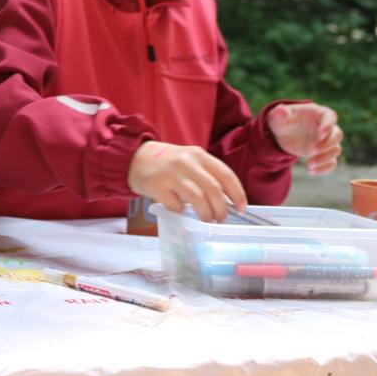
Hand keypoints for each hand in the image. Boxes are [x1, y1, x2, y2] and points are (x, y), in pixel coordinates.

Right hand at [127, 141, 245, 222]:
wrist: (134, 157)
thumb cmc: (167, 163)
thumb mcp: (188, 160)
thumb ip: (206, 174)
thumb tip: (227, 201)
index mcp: (198, 155)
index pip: (225, 174)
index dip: (237, 193)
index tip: (242, 208)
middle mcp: (186, 162)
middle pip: (213, 189)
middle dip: (222, 209)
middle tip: (222, 219)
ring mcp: (171, 174)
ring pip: (197, 198)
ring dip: (206, 213)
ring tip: (207, 220)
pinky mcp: (156, 186)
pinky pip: (175, 205)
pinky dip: (181, 211)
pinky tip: (179, 209)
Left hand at [267, 102, 342, 174]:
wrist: (282, 134)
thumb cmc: (282, 121)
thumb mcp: (277, 117)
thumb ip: (279, 113)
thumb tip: (280, 110)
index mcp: (318, 114)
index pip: (331, 116)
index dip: (328, 125)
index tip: (320, 135)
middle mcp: (326, 127)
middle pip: (337, 135)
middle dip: (326, 145)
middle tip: (310, 151)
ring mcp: (326, 141)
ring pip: (336, 150)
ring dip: (325, 158)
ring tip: (309, 164)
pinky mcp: (323, 153)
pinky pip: (332, 162)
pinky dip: (324, 168)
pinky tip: (311, 171)